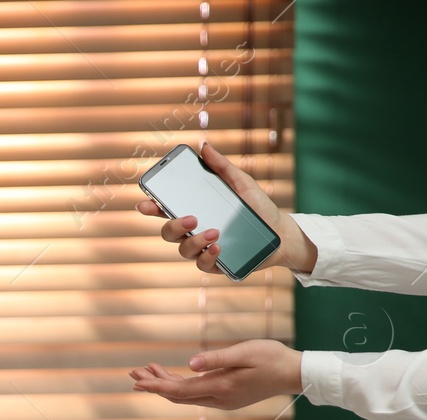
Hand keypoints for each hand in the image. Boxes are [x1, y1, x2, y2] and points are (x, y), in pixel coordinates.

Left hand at [129, 339, 302, 410]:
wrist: (295, 374)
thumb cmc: (273, 358)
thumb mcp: (245, 353)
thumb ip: (217, 359)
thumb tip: (190, 364)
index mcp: (220, 387)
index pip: (178, 390)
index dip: (155, 385)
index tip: (136, 380)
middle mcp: (218, 399)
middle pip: (176, 395)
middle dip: (153, 384)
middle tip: (132, 372)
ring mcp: (222, 400)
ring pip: (185, 395)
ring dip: (165, 384)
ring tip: (146, 370)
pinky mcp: (227, 397)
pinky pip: (195, 394)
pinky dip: (179, 385)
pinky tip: (172, 375)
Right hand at [135, 142, 315, 274]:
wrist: (281, 233)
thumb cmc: (259, 207)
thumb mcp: (242, 183)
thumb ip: (222, 167)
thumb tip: (204, 146)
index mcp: (195, 210)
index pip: (166, 210)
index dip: (151, 208)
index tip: (145, 204)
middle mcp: (194, 231)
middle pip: (168, 233)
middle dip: (174, 226)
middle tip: (192, 218)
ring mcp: (203, 249)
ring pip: (184, 250)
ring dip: (196, 241)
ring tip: (216, 232)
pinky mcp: (216, 264)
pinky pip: (202, 265)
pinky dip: (208, 256)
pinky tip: (218, 247)